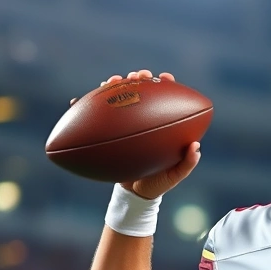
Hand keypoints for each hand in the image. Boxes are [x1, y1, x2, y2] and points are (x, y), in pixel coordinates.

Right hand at [74, 69, 200, 199]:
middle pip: (142, 92)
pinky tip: (76, 101)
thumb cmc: (158, 183)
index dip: (167, 85)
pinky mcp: (111, 132)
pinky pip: (97, 119)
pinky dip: (86, 108)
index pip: (166, 99)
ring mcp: (126, 124)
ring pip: (119, 99)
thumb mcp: (173, 176)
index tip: (164, 77)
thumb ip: (186, 163)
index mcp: (162, 126)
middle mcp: (144, 120)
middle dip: (139, 78)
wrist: (136, 194)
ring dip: (114, 85)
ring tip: (111, 81)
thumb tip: (195, 146)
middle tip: (137, 75)